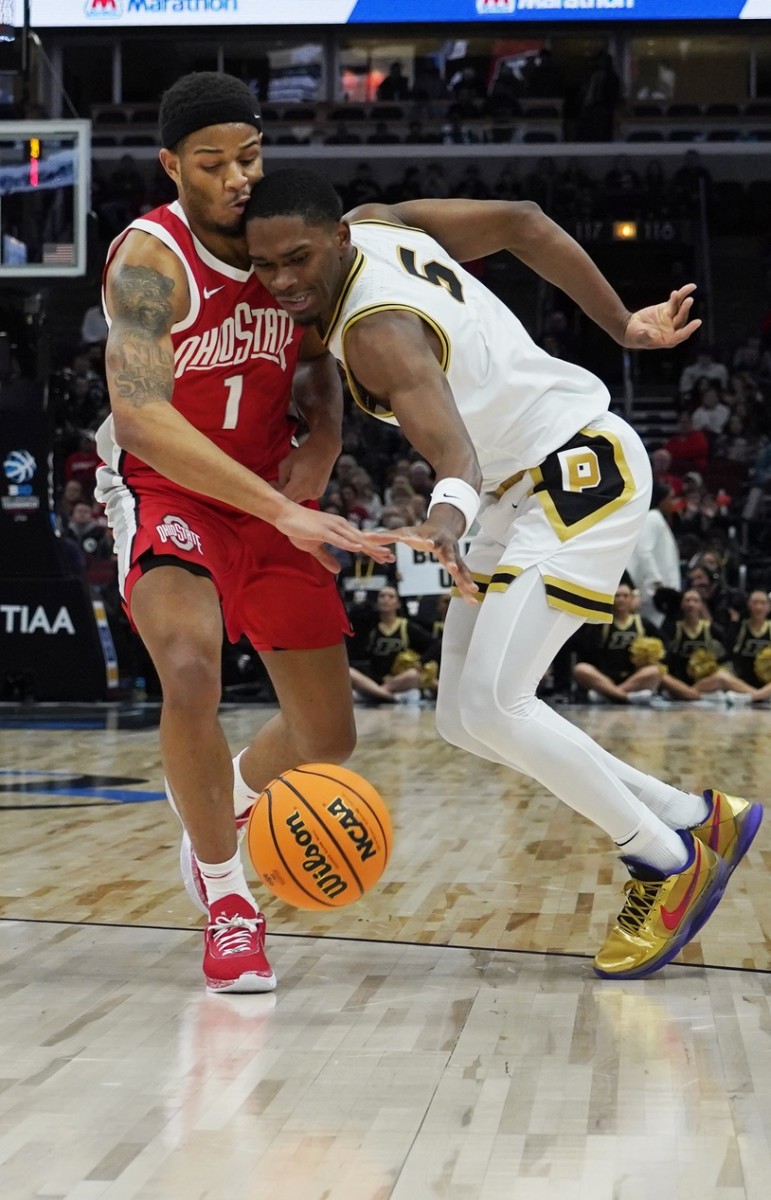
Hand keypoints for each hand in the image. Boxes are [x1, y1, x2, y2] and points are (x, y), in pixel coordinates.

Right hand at [275, 505, 394, 573]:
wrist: (284, 515)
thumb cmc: (299, 529)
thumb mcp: (314, 548)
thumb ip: (327, 558)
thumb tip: (338, 570)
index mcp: (340, 530)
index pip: (360, 542)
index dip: (374, 551)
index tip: (387, 559)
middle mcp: (340, 527)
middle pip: (362, 540)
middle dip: (378, 550)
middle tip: (392, 559)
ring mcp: (332, 527)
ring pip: (354, 539)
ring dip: (369, 548)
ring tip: (383, 555)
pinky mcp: (323, 530)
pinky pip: (338, 539)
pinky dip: (348, 544)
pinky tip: (358, 549)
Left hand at [277, 437, 336, 502]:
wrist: (324, 449)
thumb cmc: (303, 454)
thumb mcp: (286, 463)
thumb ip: (280, 478)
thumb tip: (279, 486)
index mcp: (298, 486)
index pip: (283, 497)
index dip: (276, 491)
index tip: (272, 482)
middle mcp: (307, 493)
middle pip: (290, 500)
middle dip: (283, 492)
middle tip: (278, 482)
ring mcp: (315, 494)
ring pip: (298, 498)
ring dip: (293, 492)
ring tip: (292, 479)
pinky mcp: (319, 493)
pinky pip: (306, 495)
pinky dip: (302, 491)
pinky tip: (302, 480)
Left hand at [385, 519, 479, 603]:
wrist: (443, 527)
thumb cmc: (419, 532)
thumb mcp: (403, 532)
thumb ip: (385, 536)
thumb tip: (365, 536)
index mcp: (430, 538)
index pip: (428, 539)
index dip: (428, 542)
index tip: (428, 544)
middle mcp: (445, 546)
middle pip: (449, 554)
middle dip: (452, 562)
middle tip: (453, 569)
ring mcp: (454, 556)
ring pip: (461, 569)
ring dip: (466, 580)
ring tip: (473, 592)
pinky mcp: (459, 565)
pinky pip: (464, 578)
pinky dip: (467, 589)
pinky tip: (473, 602)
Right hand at [623, 283, 701, 349]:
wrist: (630, 327)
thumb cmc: (634, 336)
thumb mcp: (638, 337)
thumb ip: (645, 336)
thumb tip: (652, 334)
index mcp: (668, 340)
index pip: (681, 335)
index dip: (689, 329)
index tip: (698, 322)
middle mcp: (673, 329)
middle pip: (681, 319)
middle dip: (685, 310)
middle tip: (689, 300)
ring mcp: (671, 319)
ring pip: (680, 308)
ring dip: (684, 300)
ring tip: (689, 289)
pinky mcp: (667, 309)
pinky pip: (676, 301)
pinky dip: (680, 294)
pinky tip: (687, 288)